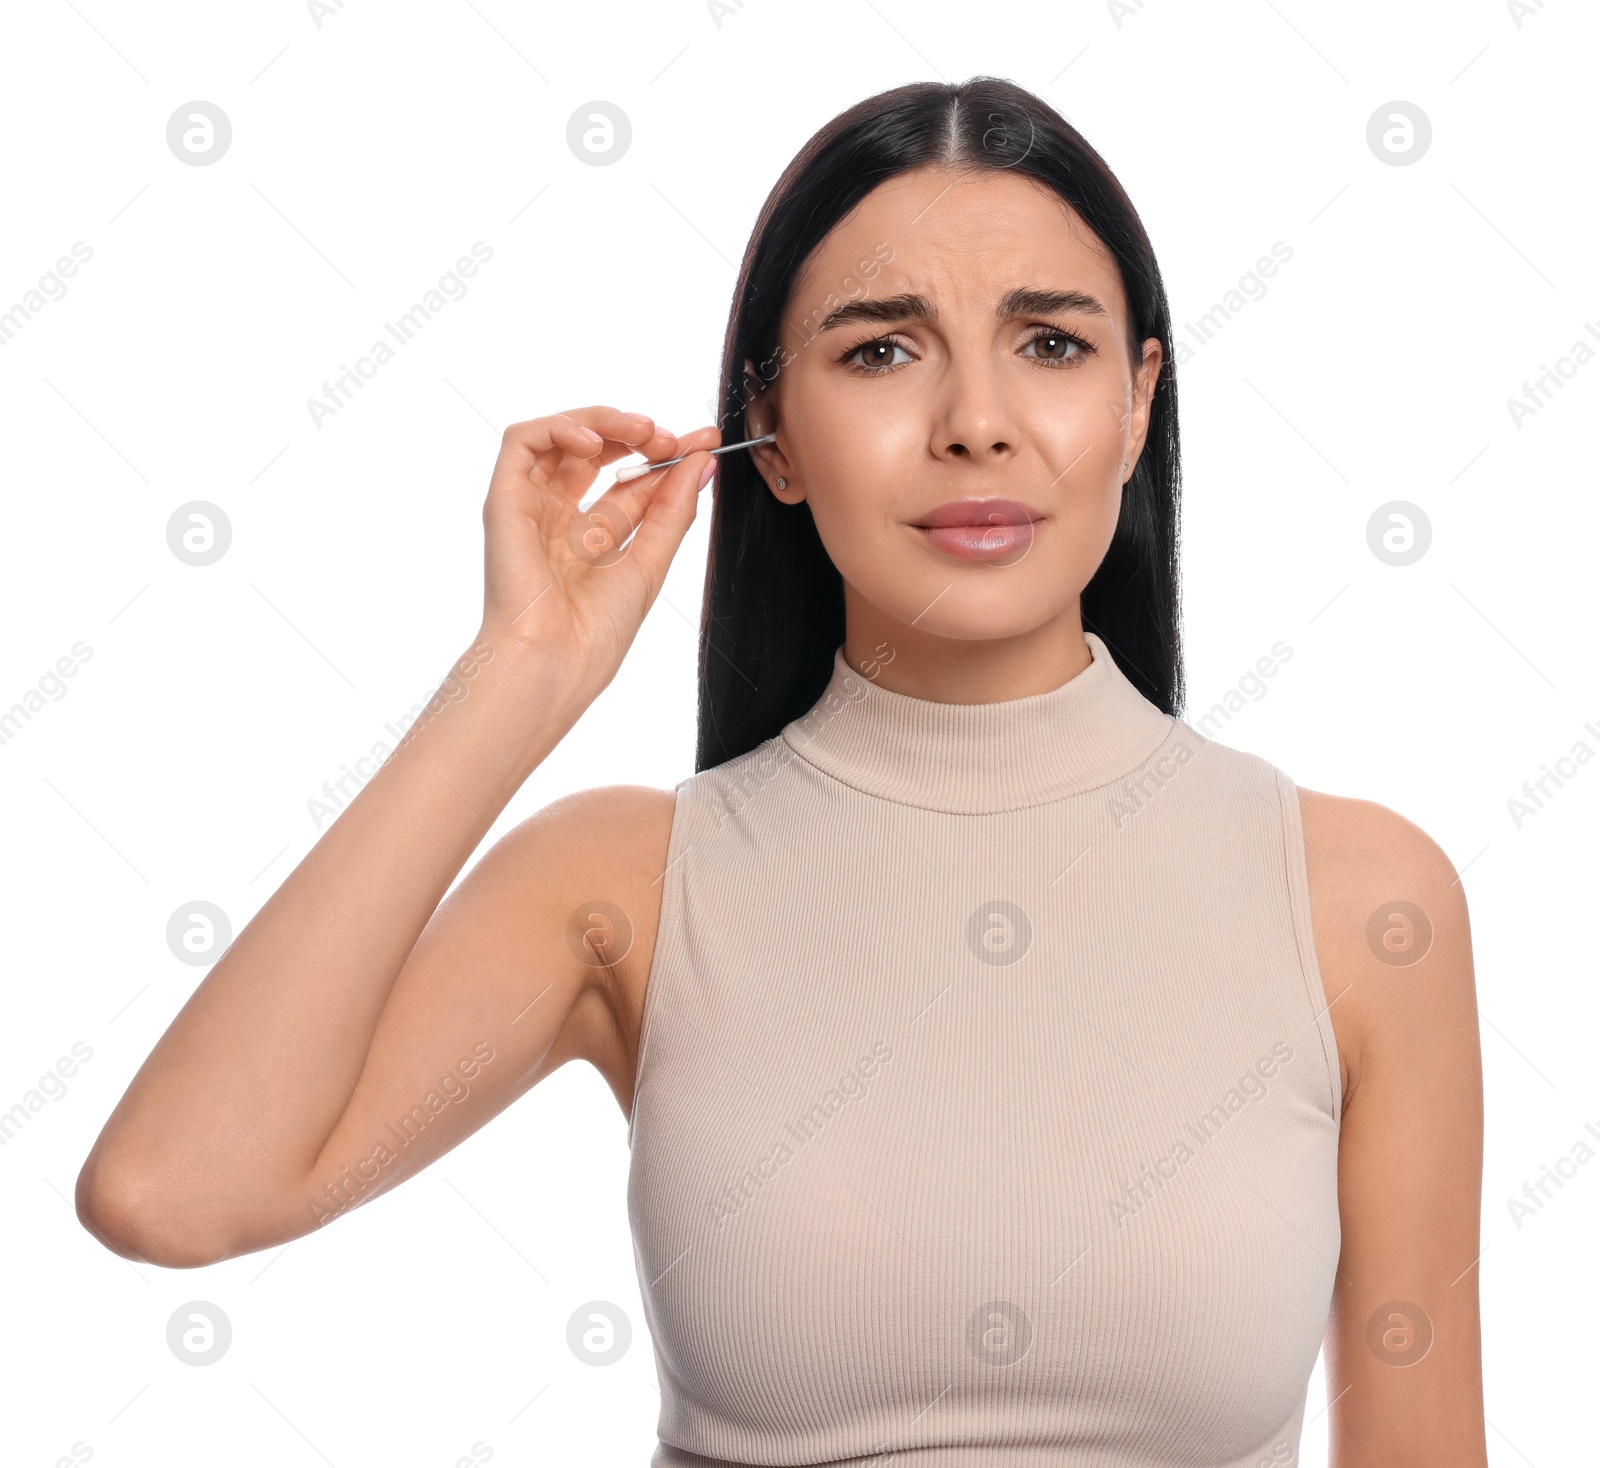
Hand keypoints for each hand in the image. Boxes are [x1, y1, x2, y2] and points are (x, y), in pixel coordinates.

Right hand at [477, 406, 720, 697]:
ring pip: (561, 436)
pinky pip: (522, 441)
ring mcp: (532, 507)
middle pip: (600, 454)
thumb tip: (700, 463)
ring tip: (642, 432)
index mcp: (594, 540)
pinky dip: (560, 427)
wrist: (554, 662)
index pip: (633, 482)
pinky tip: (595, 442)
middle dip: (641, 435)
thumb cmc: (594, 634)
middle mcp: (561, 520)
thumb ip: (672, 512)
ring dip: (605, 422)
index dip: (669, 458)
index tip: (705, 443)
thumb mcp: (650, 564)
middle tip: (672, 441)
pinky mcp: (505, 500)